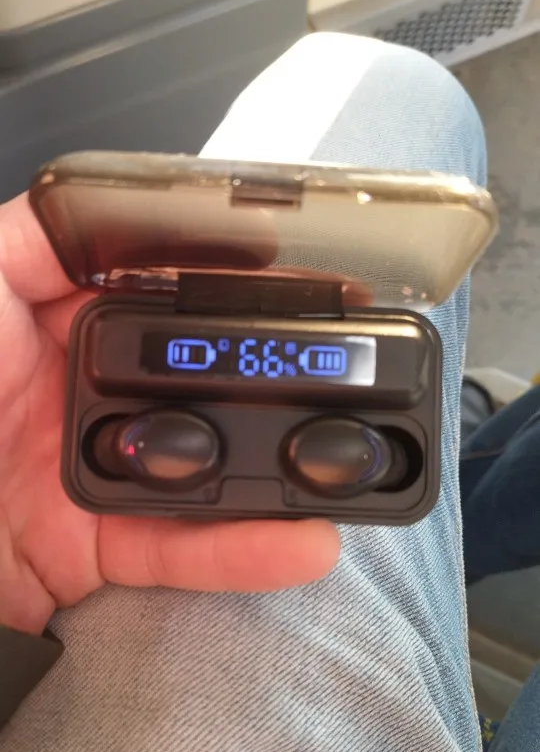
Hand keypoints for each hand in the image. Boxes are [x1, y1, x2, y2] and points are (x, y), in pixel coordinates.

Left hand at [0, 195, 339, 635]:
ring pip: (203, 468)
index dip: (224, 289)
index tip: (296, 285)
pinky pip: (179, 550)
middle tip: (345, 372)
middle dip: (269, 378)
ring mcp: (94, 473)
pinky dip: (238, 551)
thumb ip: (31, 241)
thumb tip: (107, 201)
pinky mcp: (95, 549)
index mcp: (50, 324)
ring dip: (274, 472)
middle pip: (194, 381)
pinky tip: (300, 542)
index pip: (157, 298)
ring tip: (341, 465)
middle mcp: (81, 394)